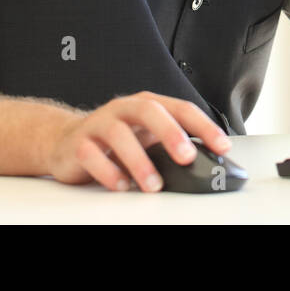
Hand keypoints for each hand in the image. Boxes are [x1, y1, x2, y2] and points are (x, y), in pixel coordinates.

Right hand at [45, 91, 230, 191]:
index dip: (204, 126)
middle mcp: (123, 109)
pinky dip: (108, 172)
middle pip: (149, 111)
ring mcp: (99, 124)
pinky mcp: (78, 144)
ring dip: (139, 161)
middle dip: (171, 133)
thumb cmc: (116, 139)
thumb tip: (209, 162)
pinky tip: (122, 186)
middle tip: (186, 157)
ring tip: (153, 185)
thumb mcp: (147, 137)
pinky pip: (91, 155)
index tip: (222, 146)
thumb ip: (173, 144)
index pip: (181, 109)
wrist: (66, 140)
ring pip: (119, 134)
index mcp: (147, 105)